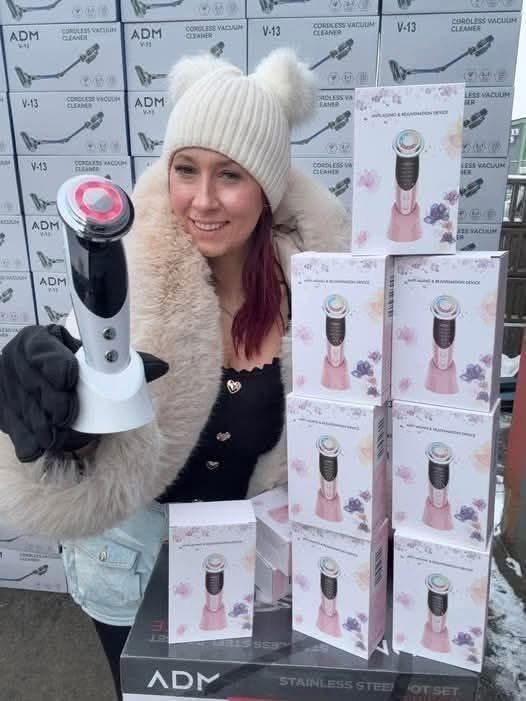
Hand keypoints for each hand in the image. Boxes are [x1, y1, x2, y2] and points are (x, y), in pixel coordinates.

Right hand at [0, 324, 168, 462]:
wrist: (44, 385)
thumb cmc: (74, 368)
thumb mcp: (92, 360)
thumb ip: (122, 362)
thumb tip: (161, 367)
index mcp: (38, 340)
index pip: (39, 349)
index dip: (53, 363)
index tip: (69, 377)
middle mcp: (15, 361)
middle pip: (31, 384)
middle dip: (53, 404)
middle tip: (69, 415)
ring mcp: (6, 388)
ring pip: (23, 412)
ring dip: (45, 428)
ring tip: (65, 437)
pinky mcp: (3, 413)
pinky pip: (15, 432)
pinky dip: (32, 444)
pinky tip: (46, 447)